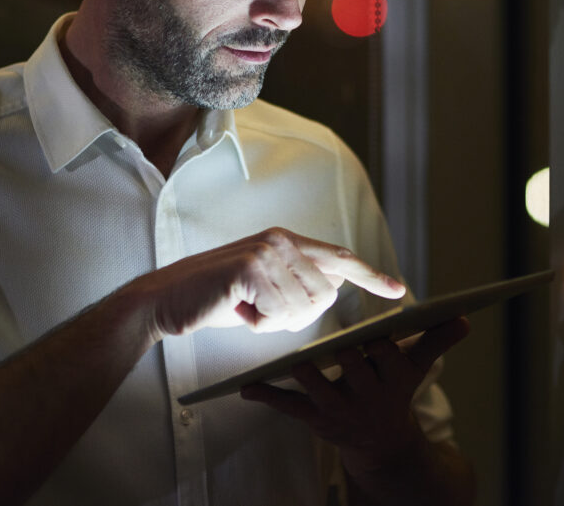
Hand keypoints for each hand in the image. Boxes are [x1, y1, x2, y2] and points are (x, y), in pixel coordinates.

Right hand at [132, 227, 405, 339]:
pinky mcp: (250, 268)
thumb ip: (297, 284)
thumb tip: (332, 291)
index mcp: (286, 240)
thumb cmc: (216, 300)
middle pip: (324, 295)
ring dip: (273, 321)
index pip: (339, 258)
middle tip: (259, 311)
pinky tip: (236, 309)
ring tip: (244, 307)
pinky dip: (259, 323)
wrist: (166, 301)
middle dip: (296, 317)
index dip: (370, 275)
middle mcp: (280, 239)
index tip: (398, 290)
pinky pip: (278, 314)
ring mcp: (266, 251)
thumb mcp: (264, 290)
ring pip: (303, 308)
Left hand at [241, 317, 470, 473]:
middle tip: (325, 331)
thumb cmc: (395, 390)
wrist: (381, 443)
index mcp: (392, 378)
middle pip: (351, 367)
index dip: (377, 342)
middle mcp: (367, 396)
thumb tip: (464, 317)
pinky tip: (246, 388)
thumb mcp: (416, 366)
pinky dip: (267, 397)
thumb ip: (436, 339)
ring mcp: (339, 409)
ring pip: (318, 386)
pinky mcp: (316, 420)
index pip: (385, 354)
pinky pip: (289, 408)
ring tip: (287, 354)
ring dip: (302, 371)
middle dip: (340, 352)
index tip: (371, 327)